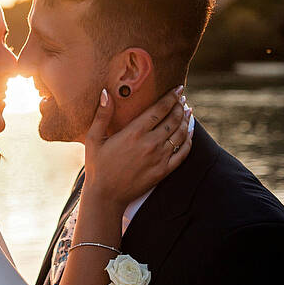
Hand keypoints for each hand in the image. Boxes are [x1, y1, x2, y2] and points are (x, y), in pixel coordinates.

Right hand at [84, 85, 192, 206]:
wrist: (106, 196)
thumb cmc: (97, 165)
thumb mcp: (93, 139)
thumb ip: (102, 115)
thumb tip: (106, 92)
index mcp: (133, 133)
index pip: (159, 109)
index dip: (171, 97)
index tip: (178, 89)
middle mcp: (150, 143)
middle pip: (173, 119)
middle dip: (180, 106)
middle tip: (183, 99)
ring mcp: (159, 158)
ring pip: (180, 134)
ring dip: (186, 120)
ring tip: (188, 111)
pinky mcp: (164, 171)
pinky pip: (183, 153)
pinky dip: (189, 140)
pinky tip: (189, 132)